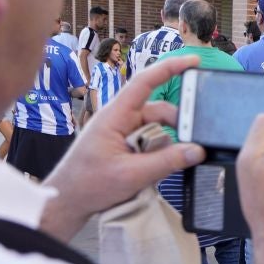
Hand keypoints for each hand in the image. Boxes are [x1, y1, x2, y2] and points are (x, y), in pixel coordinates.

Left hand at [41, 55, 205, 241]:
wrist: (66, 202)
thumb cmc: (88, 185)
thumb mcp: (132, 175)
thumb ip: (167, 162)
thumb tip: (197, 150)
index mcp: (115, 116)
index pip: (144, 82)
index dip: (170, 68)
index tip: (194, 60)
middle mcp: (120, 119)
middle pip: (159, 110)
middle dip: (178, 125)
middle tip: (194, 142)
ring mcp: (123, 133)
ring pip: (158, 129)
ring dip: (167, 145)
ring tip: (166, 166)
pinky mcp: (126, 146)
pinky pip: (152, 142)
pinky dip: (160, 154)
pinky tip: (157, 170)